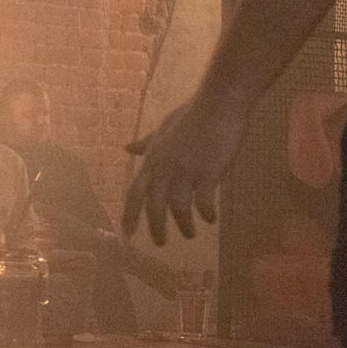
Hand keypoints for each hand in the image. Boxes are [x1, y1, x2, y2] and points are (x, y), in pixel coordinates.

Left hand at [122, 94, 250, 245]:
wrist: (219, 104)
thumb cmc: (192, 115)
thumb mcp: (163, 129)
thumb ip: (147, 144)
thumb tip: (128, 148)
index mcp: (153, 160)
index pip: (134, 193)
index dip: (130, 214)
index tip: (127, 233)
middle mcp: (164, 169)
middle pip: (154, 207)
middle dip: (156, 229)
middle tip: (161, 243)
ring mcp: (185, 172)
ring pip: (178, 209)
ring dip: (184, 226)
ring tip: (191, 234)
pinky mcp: (207, 173)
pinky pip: (203, 203)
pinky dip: (206, 214)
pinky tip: (211, 219)